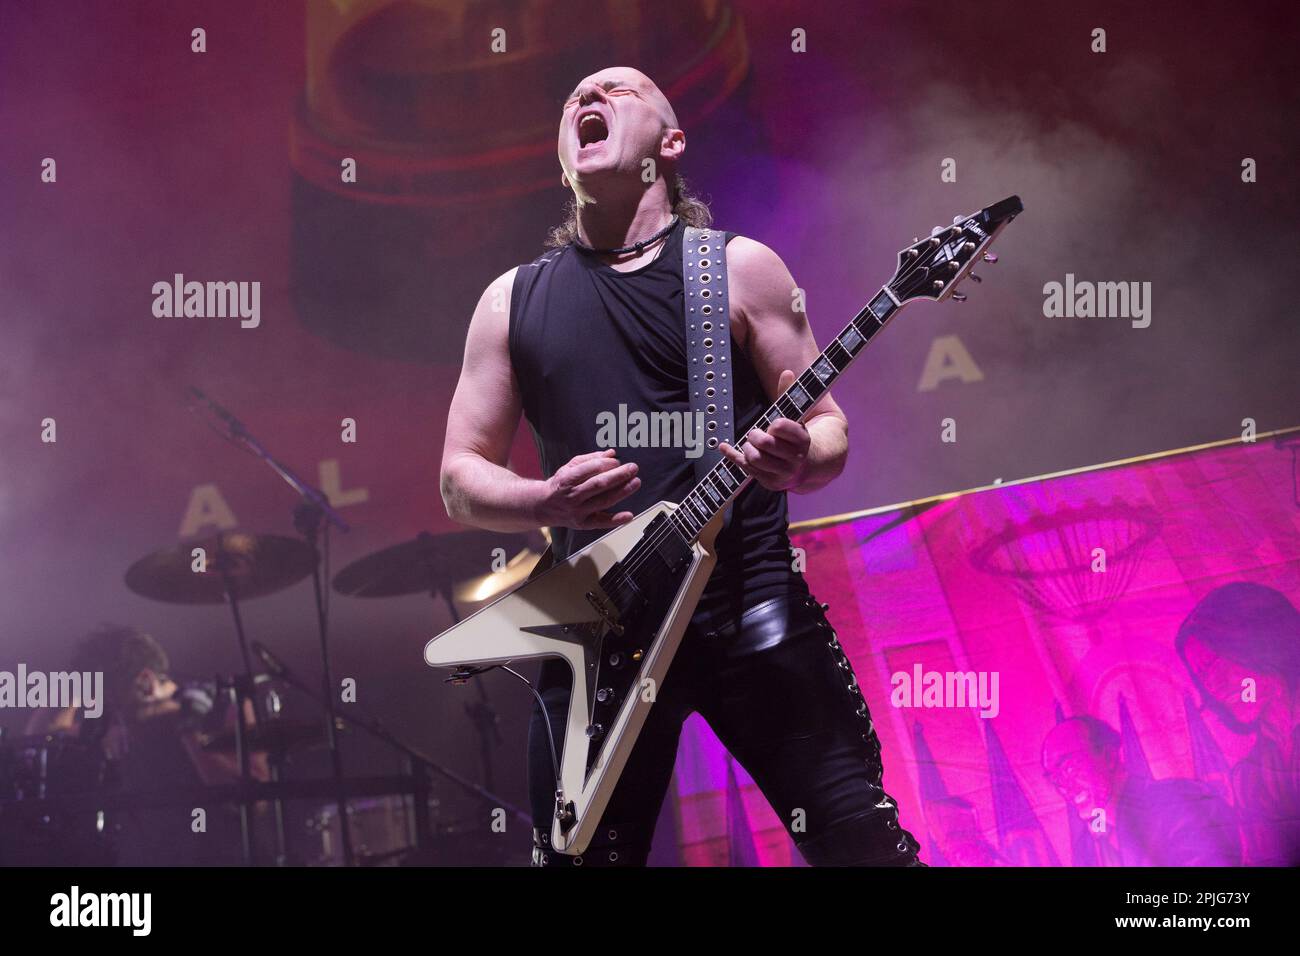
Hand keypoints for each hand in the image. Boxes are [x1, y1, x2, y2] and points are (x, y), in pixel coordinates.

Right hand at [537, 449, 640, 529]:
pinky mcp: (584, 524)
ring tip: (635, 482)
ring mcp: (578, 511)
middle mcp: (573, 496)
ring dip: (622, 492)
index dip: (606, 464)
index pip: (589, 469)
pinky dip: (616, 520)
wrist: (544, 506)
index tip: (617, 461)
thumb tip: (611, 454)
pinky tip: (629, 515)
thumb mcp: (569, 467)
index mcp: (567, 479)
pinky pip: (602, 523)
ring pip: (604, 501)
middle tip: (633, 468)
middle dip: (618, 475)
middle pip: (599, 485)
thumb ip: (590, 459)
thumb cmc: (560, 484)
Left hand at [719, 369, 810, 491]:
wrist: (808, 464)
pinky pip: (746, 469)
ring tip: (752, 444)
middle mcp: (795, 459)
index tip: (773, 424)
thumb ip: (789, 395)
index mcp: (803, 439)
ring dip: (747, 448)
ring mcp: (783, 473)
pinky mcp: (770, 482)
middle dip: (755, 435)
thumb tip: (786, 372)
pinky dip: (733, 456)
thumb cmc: (796, 436)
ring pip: (755, 459)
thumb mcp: (796, 416)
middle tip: (756, 433)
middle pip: (765, 444)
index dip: (774, 424)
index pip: (781, 427)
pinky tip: (724, 447)